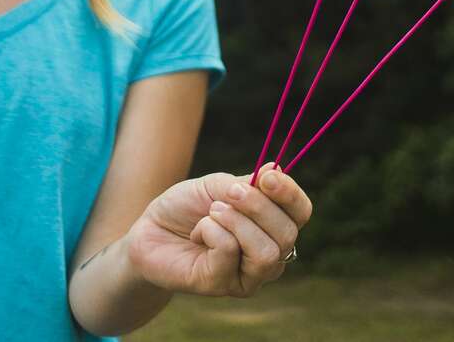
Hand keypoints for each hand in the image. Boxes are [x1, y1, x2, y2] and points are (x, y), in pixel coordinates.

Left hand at [123, 163, 311, 297]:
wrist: (151, 230)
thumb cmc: (187, 208)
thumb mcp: (218, 186)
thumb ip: (248, 183)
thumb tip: (276, 168)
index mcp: (274, 225)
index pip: (302, 212)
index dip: (290, 194)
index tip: (267, 177)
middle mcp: (270, 255)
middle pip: (287, 233)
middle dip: (257, 205)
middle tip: (229, 192)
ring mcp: (249, 276)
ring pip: (266, 251)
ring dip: (235, 221)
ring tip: (212, 212)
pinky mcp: (223, 286)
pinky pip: (230, 252)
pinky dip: (211, 230)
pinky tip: (199, 233)